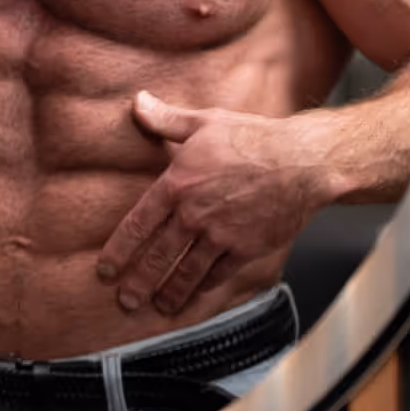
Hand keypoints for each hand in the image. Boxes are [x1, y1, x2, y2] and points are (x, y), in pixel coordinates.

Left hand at [96, 91, 334, 315]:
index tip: (106, 270)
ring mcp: (221, 235)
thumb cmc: (253, 138)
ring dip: (170, 293)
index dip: (119, 250)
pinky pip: (219, 274)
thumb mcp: (204, 121)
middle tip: (126, 302)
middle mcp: (194, 215)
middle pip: (158, 256)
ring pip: (187, 272)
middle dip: (139, 283)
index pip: (138, 224)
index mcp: (177, 185)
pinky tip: (195, 298)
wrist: (303, 161)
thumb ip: (166, 119)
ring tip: (157, 308)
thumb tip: (137, 102)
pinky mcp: (247, 248)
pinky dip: (204, 289)